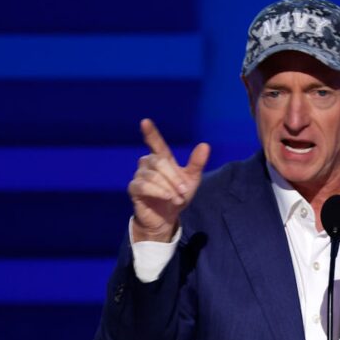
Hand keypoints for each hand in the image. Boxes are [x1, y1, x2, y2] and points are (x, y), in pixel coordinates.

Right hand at [128, 118, 209, 241]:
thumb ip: (196, 163)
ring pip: (153, 176)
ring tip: (176, 198)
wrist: (167, 218)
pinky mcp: (134, 189)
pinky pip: (143, 186)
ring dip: (168, 188)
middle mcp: (148, 163)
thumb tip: (205, 145)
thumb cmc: (177, 195)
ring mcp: (139, 175)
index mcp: (161, 158)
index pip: (156, 143)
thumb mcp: (191, 180)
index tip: (145, 121)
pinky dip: (157, 192)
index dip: (151, 133)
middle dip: (173, 177)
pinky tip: (166, 198)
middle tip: (183, 191)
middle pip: (159, 162)